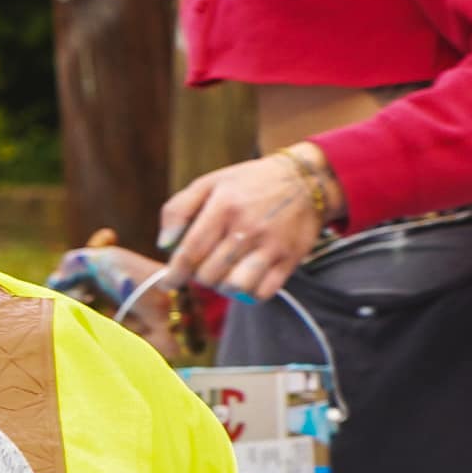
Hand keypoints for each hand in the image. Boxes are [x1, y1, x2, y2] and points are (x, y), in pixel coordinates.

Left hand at [156, 150, 334, 300]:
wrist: (307, 180)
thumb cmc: (249, 184)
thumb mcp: (210, 183)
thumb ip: (178, 210)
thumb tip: (164, 244)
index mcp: (224, 206)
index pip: (190, 252)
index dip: (175, 274)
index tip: (169, 282)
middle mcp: (248, 228)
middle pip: (208, 275)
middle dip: (199, 276)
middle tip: (204, 266)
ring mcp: (272, 245)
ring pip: (234, 287)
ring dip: (222, 286)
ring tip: (224, 273)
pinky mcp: (290, 258)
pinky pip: (262, 292)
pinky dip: (249, 292)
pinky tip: (246, 278)